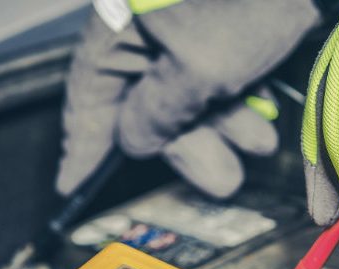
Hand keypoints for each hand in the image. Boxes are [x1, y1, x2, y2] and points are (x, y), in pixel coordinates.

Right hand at [57, 0, 319, 198]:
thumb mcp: (200, 69)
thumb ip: (158, 114)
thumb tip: (135, 140)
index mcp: (121, 14)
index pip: (90, 87)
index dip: (84, 141)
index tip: (73, 181)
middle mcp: (146, 13)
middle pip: (145, 94)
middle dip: (186, 141)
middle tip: (218, 175)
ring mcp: (186, 15)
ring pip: (188, 85)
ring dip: (222, 124)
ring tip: (257, 143)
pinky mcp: (224, 16)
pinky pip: (217, 68)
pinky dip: (237, 98)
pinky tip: (265, 116)